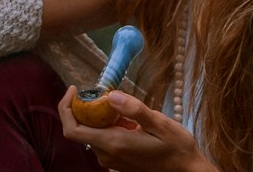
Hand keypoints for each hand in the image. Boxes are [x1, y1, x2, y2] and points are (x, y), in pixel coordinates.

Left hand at [58, 87, 217, 171]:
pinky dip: (108, 124)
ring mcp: (112, 160)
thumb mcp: (159, 123)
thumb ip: (134, 109)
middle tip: (101, 89)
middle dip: (85, 106)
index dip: (66, 108)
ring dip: (98, 115)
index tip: (75, 88)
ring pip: (93, 133)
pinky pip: (104, 139)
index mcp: (113, 144)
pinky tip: (127, 116)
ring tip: (118, 101)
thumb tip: (110, 96)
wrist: (185, 171)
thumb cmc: (175, 147)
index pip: (73, 130)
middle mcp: (107, 155)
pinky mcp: (118, 160)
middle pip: (81, 129)